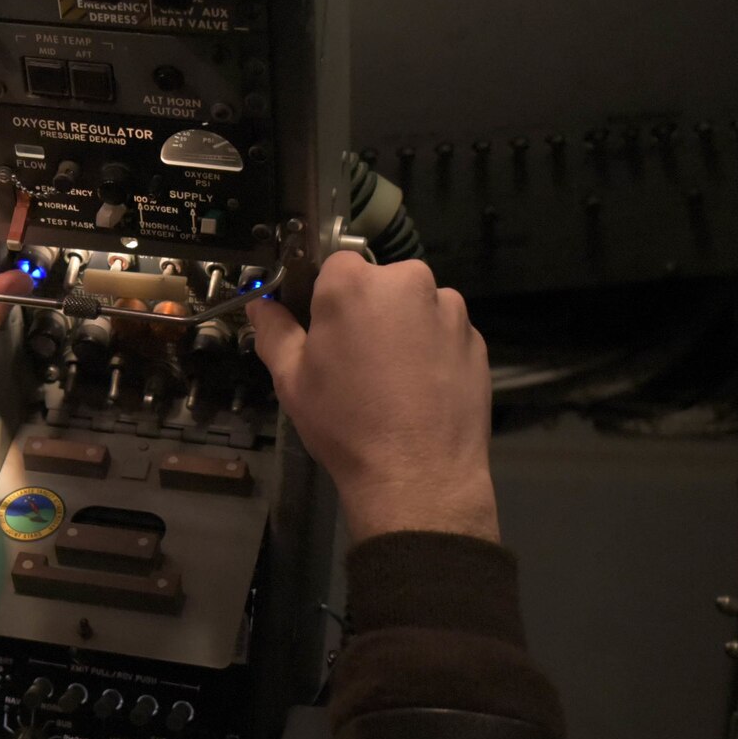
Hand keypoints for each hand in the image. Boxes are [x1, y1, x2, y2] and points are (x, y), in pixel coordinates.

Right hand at [246, 252, 498, 543]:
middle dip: (367, 309)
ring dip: (403, 328)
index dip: (325, 296)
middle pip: (380, 282)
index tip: (322, 330)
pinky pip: (443, 332)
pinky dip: (431, 350)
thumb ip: (274, 331)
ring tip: (391, 379)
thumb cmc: (345, 423)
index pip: (334, 264)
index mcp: (354, 284)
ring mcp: (449, 309)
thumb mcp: (291, 379)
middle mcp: (408, 282)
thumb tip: (262, 305)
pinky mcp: (476, 339)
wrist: (418, 474)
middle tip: (354, 359)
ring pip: (415, 306)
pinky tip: (419, 390)